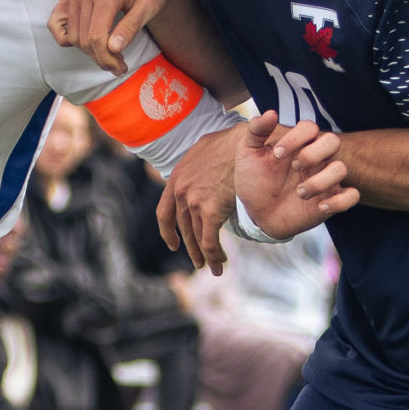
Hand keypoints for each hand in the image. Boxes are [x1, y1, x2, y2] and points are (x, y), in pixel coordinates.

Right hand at [49, 0, 172, 74]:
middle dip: (101, 58)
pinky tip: (84, 41)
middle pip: (84, 40)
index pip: (97, 38)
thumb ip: (131, 27)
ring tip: (108, 52)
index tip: (120, 68)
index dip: (107, 59)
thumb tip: (114, 49)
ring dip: (88, 51)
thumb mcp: (149, 6)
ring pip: (72, 36)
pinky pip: (55, 23)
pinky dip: (66, 37)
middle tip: (118, 64)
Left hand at [158, 123, 245, 273]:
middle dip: (191, 248)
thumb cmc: (231, 143)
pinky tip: (220, 263)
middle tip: (198, 262)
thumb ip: (198, 168)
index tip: (172, 244)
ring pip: (197, 237)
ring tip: (213, 268)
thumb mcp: (204, 150)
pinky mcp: (210, 211)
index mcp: (176, 178)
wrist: (244, 142)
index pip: (164, 212)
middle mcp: (180, 192)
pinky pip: (210, 241)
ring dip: (205, 256)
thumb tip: (204, 173)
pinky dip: (214, 255)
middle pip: (183, 228)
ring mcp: (194, 202)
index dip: (167, 232)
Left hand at [237, 112, 357, 246]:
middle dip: (312, 153)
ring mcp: (325, 180)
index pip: (309, 127)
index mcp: (299, 144)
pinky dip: (339, 201)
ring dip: (320, 181)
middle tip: (294, 167)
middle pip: (333, 141)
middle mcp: (316, 159)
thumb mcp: (248, 153)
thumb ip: (256, 130)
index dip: (295, 137)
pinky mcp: (330, 201)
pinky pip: (352, 197)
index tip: (277, 154)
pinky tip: (320, 207)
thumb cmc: (255, 180)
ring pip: (341, 168)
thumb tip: (271, 113)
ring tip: (299, 193)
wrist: (256, 213)